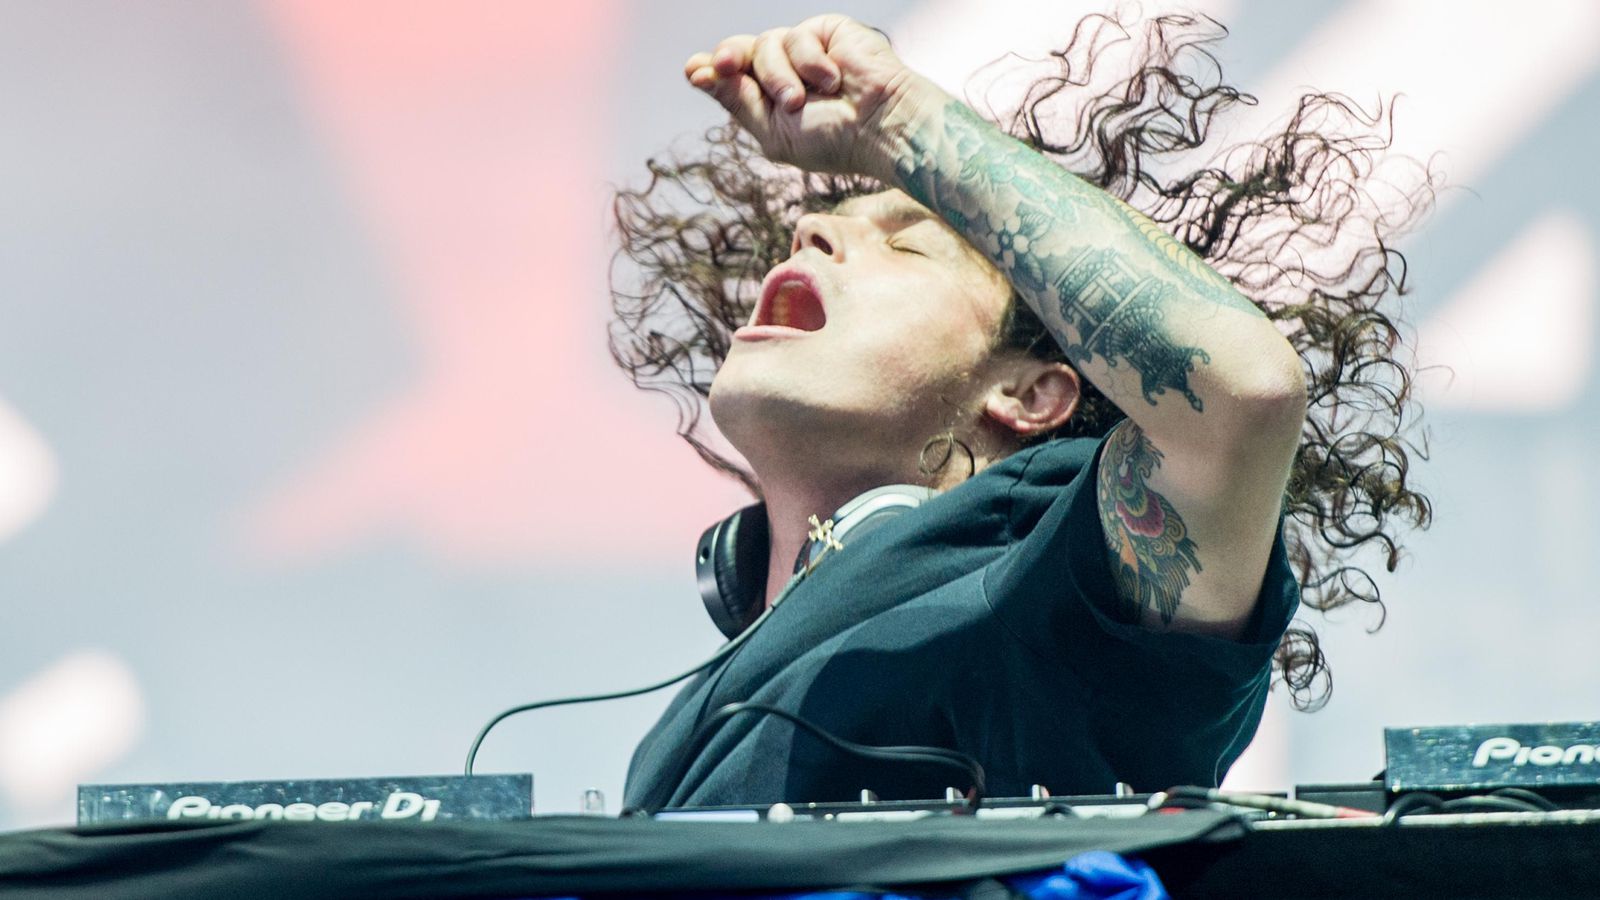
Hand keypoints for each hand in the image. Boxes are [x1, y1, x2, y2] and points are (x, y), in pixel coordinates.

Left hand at [683, 14, 938, 179]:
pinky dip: (810, 62)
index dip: (710, 71)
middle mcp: (783, 72)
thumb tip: (697, 73)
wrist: (880, 125)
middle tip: (724, 66)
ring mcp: (804, 51)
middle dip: (729, 60)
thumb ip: (737, 101)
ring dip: (779, 76)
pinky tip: (833, 80)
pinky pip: (797, 36)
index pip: (731, 78)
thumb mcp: (774, 130)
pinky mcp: (826, 31)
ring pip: (765, 45)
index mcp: (768, 100)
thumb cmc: (832, 140)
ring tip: (802, 100)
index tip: (693, 71)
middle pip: (739, 52)